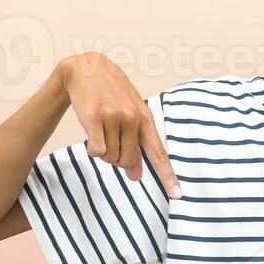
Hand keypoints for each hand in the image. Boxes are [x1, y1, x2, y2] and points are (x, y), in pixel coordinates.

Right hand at [58, 53, 182, 197]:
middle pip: (127, 161)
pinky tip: (91, 131)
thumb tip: (136, 177)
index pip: (158, 152)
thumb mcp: (129, 115)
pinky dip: (92, 148)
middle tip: (110, 140)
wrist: (86, 69)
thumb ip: (135, 146)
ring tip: (101, 130)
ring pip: (109, 157)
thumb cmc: (111, 95)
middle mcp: (133, 118)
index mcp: (145, 118)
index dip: (167, 175)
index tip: (177, 194)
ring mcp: (114, 116)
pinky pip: (95, 150)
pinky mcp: (94, 117)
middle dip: (117, 159)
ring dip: (103, 151)